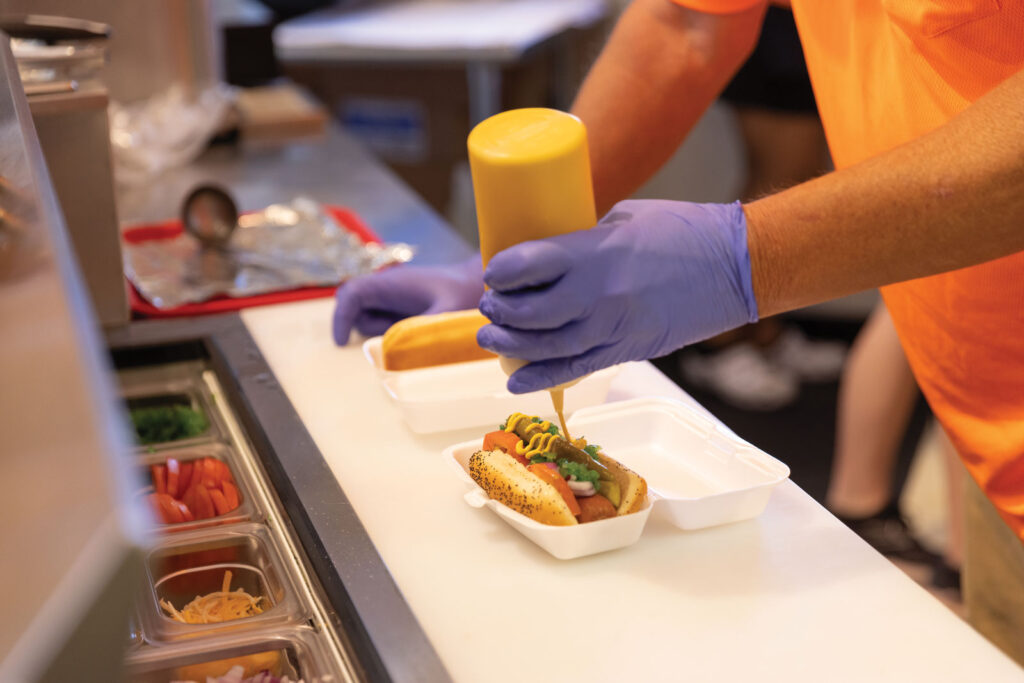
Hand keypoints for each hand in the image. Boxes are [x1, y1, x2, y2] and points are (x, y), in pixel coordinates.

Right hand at [332, 255, 483, 343]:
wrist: (482, 284)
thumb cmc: (466, 294)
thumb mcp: (447, 315)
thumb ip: (423, 333)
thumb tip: (401, 357)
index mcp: (392, 283)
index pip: (352, 294)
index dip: (341, 317)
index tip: (341, 343)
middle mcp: (388, 289)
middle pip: (354, 307)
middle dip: (361, 328)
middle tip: (384, 344)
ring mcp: (394, 299)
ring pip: (368, 319)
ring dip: (380, 335)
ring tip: (412, 338)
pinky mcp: (402, 311)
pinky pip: (384, 325)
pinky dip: (391, 337)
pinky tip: (415, 339)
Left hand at [476, 200, 758, 392]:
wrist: (735, 266)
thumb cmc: (682, 230)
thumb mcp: (623, 220)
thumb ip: (584, 241)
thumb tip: (549, 257)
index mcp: (596, 251)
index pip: (530, 264)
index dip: (502, 272)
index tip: (492, 272)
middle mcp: (599, 293)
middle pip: (531, 313)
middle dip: (501, 313)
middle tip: (490, 307)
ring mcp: (614, 327)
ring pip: (547, 347)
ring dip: (511, 346)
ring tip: (491, 339)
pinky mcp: (627, 350)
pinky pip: (575, 369)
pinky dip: (539, 377)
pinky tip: (514, 379)